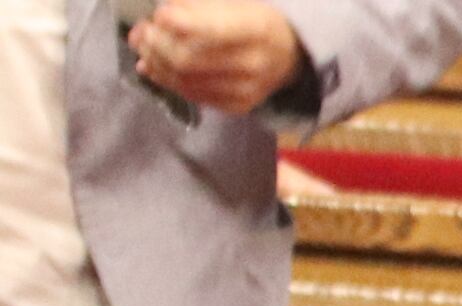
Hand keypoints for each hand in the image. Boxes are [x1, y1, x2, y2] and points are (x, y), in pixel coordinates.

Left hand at [132, 0, 299, 108]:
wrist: (289, 55)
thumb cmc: (254, 19)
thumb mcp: (234, 1)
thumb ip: (197, 5)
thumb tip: (160, 14)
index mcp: (256, 29)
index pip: (209, 30)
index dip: (176, 22)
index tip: (158, 14)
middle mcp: (253, 64)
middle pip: (188, 59)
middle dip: (155, 44)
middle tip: (140, 31)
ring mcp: (246, 90)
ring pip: (184, 80)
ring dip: (154, 62)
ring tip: (142, 45)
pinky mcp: (237, 106)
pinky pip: (192, 94)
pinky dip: (166, 79)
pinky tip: (154, 65)